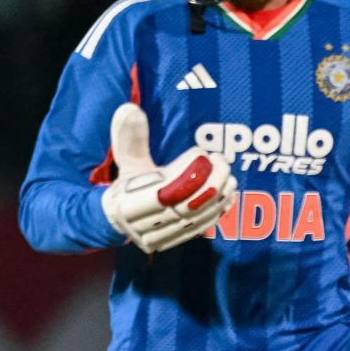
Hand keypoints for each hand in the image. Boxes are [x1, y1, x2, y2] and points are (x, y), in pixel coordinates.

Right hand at [100, 102, 236, 251]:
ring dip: (218, 196)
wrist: (120, 219)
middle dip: (209, 182)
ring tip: (229, 176)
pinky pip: (202, 228)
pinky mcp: (175, 242)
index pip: (161, 194)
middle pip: (184, 206)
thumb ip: (130, 138)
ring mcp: (160, 238)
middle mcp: (142, 226)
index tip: (201, 155)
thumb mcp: (126, 161)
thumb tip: (130, 108)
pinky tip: (229, 194)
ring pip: (196, 218)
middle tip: (223, 162)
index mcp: (126, 205)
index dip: (185, 175)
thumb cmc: (127, 184)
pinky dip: (218, 210)